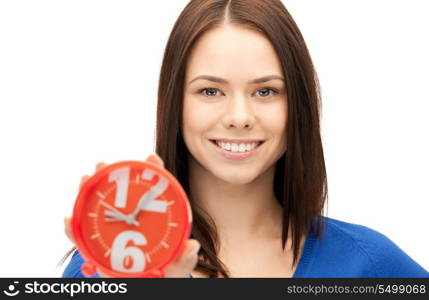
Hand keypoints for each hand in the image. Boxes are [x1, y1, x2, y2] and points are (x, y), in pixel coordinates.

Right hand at [64, 154, 199, 277]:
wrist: (143, 286)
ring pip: (98, 211)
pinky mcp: (98, 250)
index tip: (151, 158)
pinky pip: (83, 239)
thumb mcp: (176, 266)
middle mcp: (131, 224)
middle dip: (109, 177)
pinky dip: (74, 230)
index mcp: (153, 223)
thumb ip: (183, 259)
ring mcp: (113, 235)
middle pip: (120, 196)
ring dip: (88, 194)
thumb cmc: (163, 273)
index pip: (154, 195)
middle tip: (102, 166)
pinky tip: (70, 221)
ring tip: (84, 181)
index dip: (154, 173)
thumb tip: (192, 245)